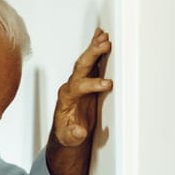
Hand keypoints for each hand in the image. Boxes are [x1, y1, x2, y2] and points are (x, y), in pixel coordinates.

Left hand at [53, 28, 114, 148]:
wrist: (66, 130)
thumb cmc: (68, 132)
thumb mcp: (69, 138)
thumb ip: (73, 134)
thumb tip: (78, 130)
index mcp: (67, 98)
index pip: (79, 87)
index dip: (93, 84)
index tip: (107, 84)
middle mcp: (71, 86)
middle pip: (81, 67)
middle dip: (92, 55)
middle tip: (105, 45)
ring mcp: (78, 80)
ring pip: (86, 60)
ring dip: (94, 47)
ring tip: (104, 36)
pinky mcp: (86, 79)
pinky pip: (91, 60)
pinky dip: (95, 47)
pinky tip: (100, 37)